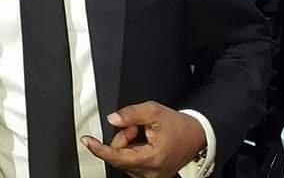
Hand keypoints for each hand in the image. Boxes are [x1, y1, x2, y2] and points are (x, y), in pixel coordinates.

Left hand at [82, 102, 205, 177]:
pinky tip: (144, 142)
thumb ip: (131, 114)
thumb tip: (112, 119)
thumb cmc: (178, 126)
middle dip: (122, 137)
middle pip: (119, 156)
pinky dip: (132, 150)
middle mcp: (150, 173)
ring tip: (143, 134)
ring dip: (127, 144)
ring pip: (123, 160)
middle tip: (135, 126)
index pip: (117, 157)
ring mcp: (150, 176)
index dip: (99, 148)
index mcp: (151, 159)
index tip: (87, 141)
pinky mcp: (150, 176)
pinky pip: (130, 163)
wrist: (196, 136)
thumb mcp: (154, 111)